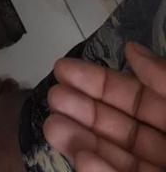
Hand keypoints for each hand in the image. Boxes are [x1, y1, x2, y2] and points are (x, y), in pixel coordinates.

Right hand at [44, 41, 165, 170]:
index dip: (99, 83)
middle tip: (53, 97)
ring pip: (114, 158)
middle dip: (83, 111)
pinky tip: (80, 157)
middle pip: (119, 127)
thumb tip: (130, 48)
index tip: (63, 68)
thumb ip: (164, 80)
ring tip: (52, 128)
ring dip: (81, 142)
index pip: (136, 99)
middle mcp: (165, 148)